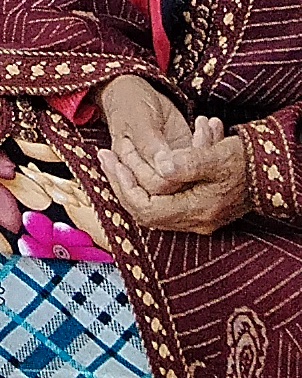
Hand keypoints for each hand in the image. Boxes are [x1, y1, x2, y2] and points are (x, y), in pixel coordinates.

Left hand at [99, 75, 249, 235]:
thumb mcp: (216, 156)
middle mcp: (194, 221)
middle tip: (105, 156)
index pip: (146, 208)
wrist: (271, 170)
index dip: (125, 186)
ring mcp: (197, 218)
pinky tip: (140, 164)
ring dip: (133, 180)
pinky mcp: (199, 209)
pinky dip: (149, 183)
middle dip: (122, 183)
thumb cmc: (245, 160)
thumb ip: (188, 162)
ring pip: (152, 206)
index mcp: (196, 210)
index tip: (113, 161)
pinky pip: (164, 201)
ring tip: (117, 157)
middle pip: (144, 210)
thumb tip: (159, 164)